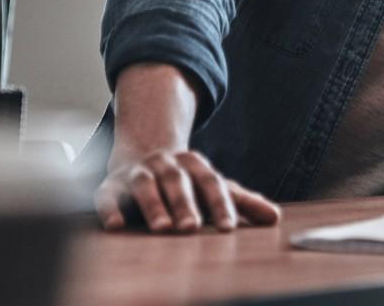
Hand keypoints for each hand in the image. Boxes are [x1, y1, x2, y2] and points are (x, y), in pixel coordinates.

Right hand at [95, 148, 280, 232]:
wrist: (144, 154)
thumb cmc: (187, 181)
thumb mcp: (214, 187)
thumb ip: (243, 202)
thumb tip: (275, 217)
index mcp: (196, 165)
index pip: (211, 183)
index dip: (220, 205)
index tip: (228, 228)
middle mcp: (167, 164)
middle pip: (178, 182)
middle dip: (185, 204)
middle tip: (191, 229)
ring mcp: (139, 172)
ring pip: (146, 185)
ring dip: (153, 206)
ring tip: (162, 229)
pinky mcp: (112, 184)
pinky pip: (108, 194)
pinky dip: (111, 208)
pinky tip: (116, 226)